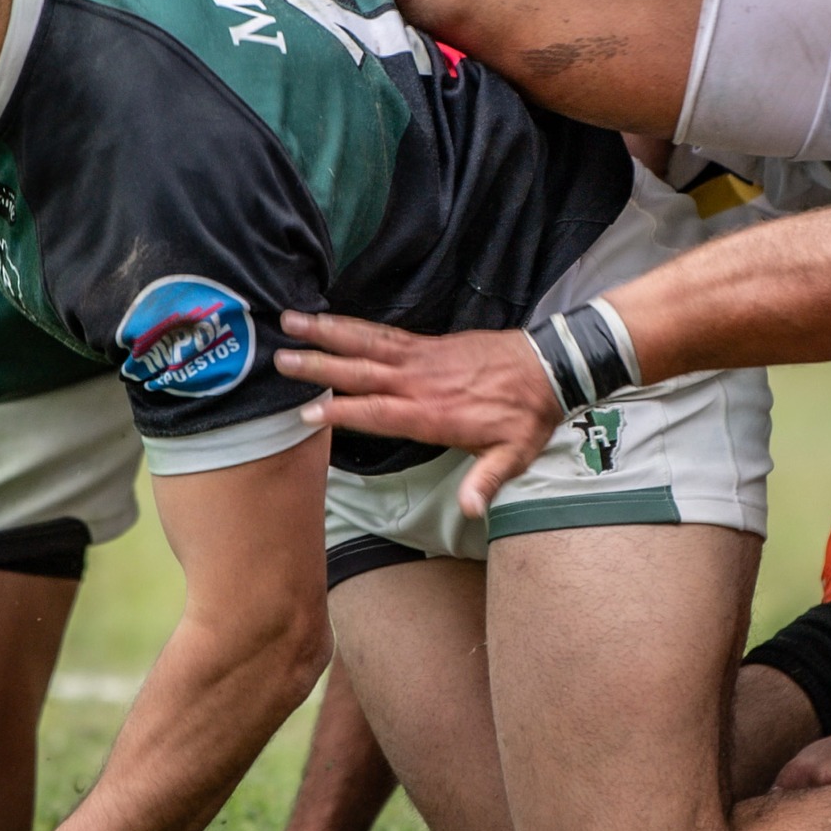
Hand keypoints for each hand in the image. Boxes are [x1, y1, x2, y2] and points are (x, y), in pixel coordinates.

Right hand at [277, 311, 559, 516]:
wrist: (549, 366)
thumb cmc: (527, 415)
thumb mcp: (514, 455)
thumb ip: (487, 480)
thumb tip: (471, 509)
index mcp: (433, 412)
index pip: (378, 413)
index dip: (343, 414)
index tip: (307, 414)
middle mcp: (420, 381)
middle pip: (361, 373)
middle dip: (319, 366)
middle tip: (280, 360)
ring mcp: (421, 357)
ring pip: (365, 344)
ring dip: (326, 332)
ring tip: (290, 321)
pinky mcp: (427, 343)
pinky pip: (382, 333)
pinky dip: (352, 326)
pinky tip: (328, 320)